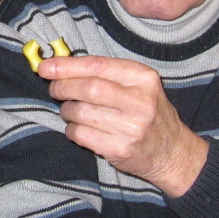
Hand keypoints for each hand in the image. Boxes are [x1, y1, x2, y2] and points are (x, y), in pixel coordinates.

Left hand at [38, 55, 208, 196]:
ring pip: (80, 112)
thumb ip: (106, 74)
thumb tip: (60, 65)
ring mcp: (131, 128)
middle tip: (54, 89)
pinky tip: (78, 127)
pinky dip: (71, 129)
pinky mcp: (120, 149)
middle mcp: (140, 101)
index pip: (97, 66)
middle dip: (62, 87)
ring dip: (66, 110)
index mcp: (143, 78)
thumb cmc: (148, 113)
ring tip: (70, 110)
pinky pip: (80, 134)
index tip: (46, 67)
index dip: (67, 66)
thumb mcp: (139, 86)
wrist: (172, 152)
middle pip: (87, 88)